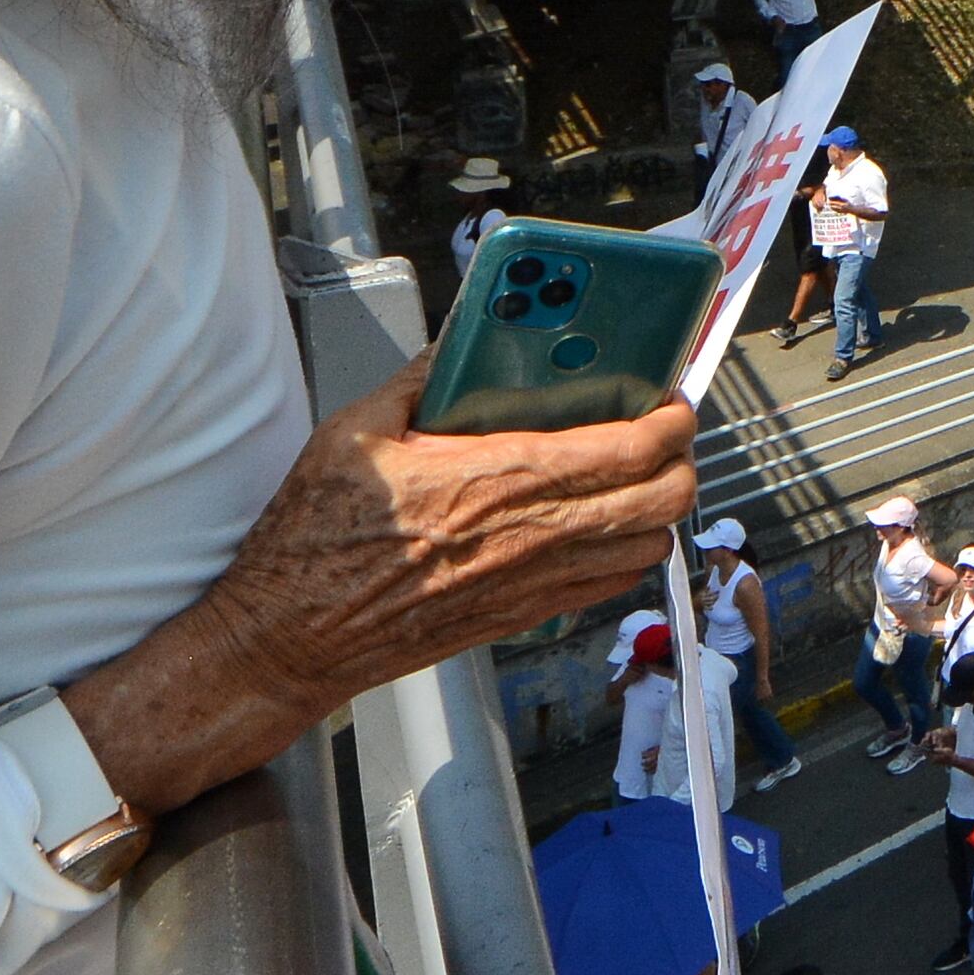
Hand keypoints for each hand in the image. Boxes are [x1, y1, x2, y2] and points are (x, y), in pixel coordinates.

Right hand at [66, 358, 695, 817]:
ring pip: (650, 546)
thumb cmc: (316, 538)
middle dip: (680, 459)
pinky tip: (598, 527)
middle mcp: (534, 532)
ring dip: (656, 509)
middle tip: (659, 430)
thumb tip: (463, 340)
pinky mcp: (524, 616)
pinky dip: (624, 553)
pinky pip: (610, 586)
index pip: (632, 447)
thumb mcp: (357, 431)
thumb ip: (422, 377)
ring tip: (633, 476)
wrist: (293, 635)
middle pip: (665, 498)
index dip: (671, 417)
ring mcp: (535, 581)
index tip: (669, 394)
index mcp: (500, 475)